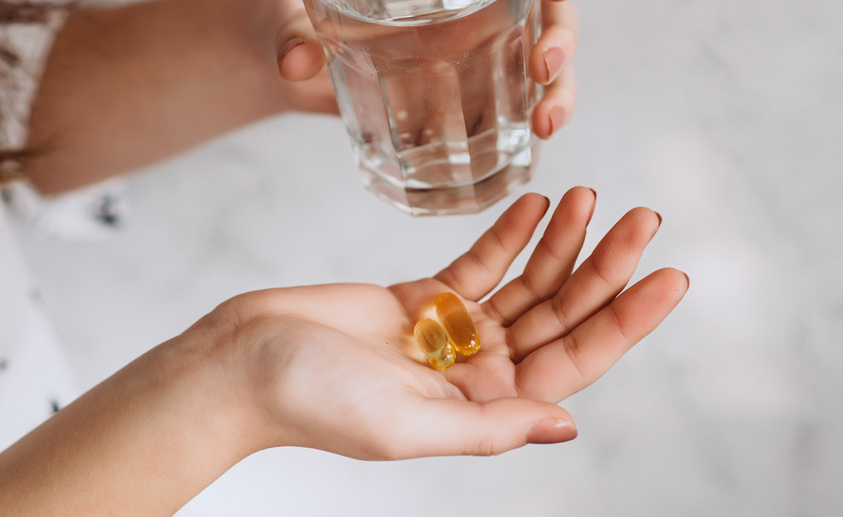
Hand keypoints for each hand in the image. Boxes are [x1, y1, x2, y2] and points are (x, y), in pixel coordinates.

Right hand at [207, 187, 686, 459]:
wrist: (242, 362)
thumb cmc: (312, 403)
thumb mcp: (407, 427)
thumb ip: (489, 428)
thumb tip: (566, 426)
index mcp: (483, 410)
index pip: (573, 363)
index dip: (624, 321)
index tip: (667, 277)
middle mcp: (476, 373)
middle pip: (559, 315)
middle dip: (604, 268)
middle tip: (643, 218)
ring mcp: (450, 333)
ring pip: (525, 284)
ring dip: (561, 242)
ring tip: (591, 196)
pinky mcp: (419, 299)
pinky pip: (478, 263)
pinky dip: (508, 234)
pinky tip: (538, 204)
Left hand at [273, 0, 579, 137]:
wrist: (281, 49)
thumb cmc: (288, 14)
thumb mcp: (287, 17)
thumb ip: (292, 33)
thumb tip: (295, 60)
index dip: (554, 22)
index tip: (542, 56)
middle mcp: (467, 21)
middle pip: (544, 38)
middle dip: (561, 78)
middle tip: (546, 115)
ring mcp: (464, 63)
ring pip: (529, 83)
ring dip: (549, 109)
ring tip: (540, 134)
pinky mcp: (448, 105)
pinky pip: (492, 123)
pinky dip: (506, 146)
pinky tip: (506, 173)